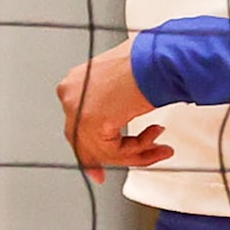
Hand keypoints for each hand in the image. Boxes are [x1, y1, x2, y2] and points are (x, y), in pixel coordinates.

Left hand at [56, 38, 172, 185]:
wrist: (154, 59)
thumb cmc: (144, 62)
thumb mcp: (120, 84)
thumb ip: (110, 107)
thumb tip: (116, 131)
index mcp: (75, 82)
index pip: (75, 125)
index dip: (90, 152)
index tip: (99, 171)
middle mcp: (70, 95)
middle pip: (85, 142)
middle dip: (116, 158)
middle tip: (139, 161)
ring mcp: (76, 109)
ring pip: (104, 151)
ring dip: (138, 151)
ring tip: (159, 143)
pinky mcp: (90, 123)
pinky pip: (115, 152)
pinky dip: (139, 149)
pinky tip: (155, 135)